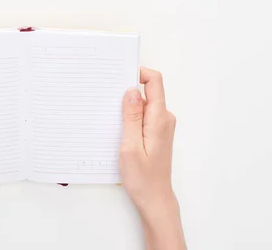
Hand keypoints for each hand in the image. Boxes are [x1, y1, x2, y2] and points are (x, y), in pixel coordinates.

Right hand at [119, 67, 185, 249]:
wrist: (155, 199)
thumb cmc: (142, 178)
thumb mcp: (130, 146)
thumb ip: (131, 116)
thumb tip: (131, 91)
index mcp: (159, 118)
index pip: (155, 82)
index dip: (138, 73)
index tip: (119, 75)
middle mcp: (164, 118)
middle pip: (148, 91)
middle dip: (127, 90)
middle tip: (107, 98)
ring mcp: (161, 125)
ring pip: (143, 104)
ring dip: (127, 106)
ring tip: (110, 119)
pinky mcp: (156, 132)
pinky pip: (143, 115)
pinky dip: (130, 117)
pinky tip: (117, 129)